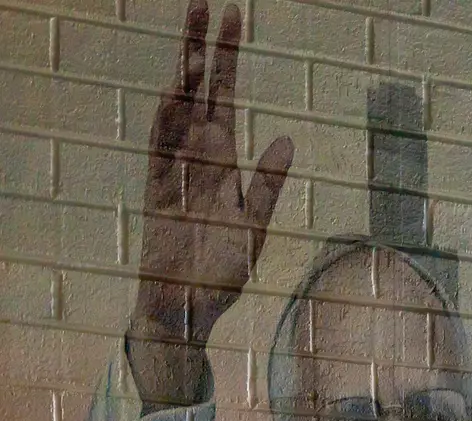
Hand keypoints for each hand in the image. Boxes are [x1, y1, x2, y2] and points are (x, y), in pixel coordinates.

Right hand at [129, 0, 291, 402]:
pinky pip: (160, 152)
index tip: (233, 20)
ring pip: (179, 115)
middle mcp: (198, 162)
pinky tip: (176, 94)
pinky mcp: (157, 195)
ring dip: (188, 81)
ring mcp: (175, 175)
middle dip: (204, 51)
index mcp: (225, 166)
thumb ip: (268, 186)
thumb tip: (287, 140)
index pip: (226, 101)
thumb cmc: (222, 273)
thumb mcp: (256, 228)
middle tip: (206, 4)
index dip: (228, 62)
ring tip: (197, 45)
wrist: (190, 312)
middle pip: (201, 95)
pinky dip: (168, 123)